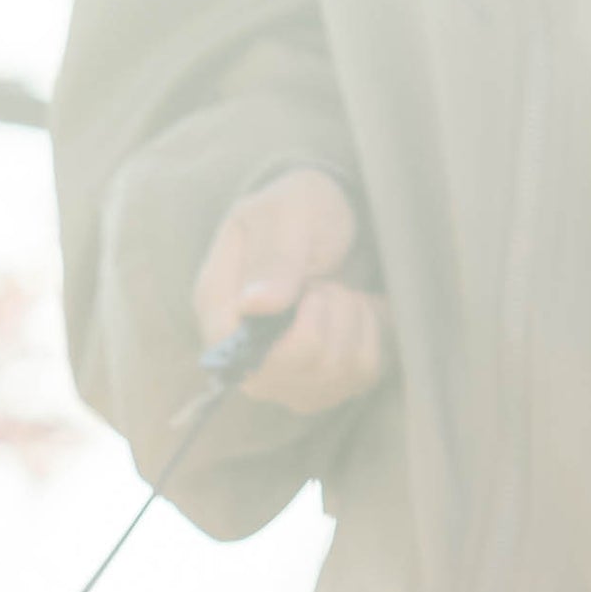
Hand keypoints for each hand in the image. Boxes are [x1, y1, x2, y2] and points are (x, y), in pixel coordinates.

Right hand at [196, 166, 384, 419]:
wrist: (339, 215)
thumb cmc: (302, 209)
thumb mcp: (287, 212)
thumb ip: (272, 257)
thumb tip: (255, 305)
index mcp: (218, 309)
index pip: (239, 356)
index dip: (289, 329)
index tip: (310, 286)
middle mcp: (244, 354)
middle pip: (292, 372)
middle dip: (326, 317)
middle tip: (324, 282)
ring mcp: (285, 375)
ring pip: (332, 375)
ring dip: (351, 320)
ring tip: (340, 290)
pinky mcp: (323, 383)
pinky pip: (360, 377)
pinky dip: (372, 334)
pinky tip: (357, 309)